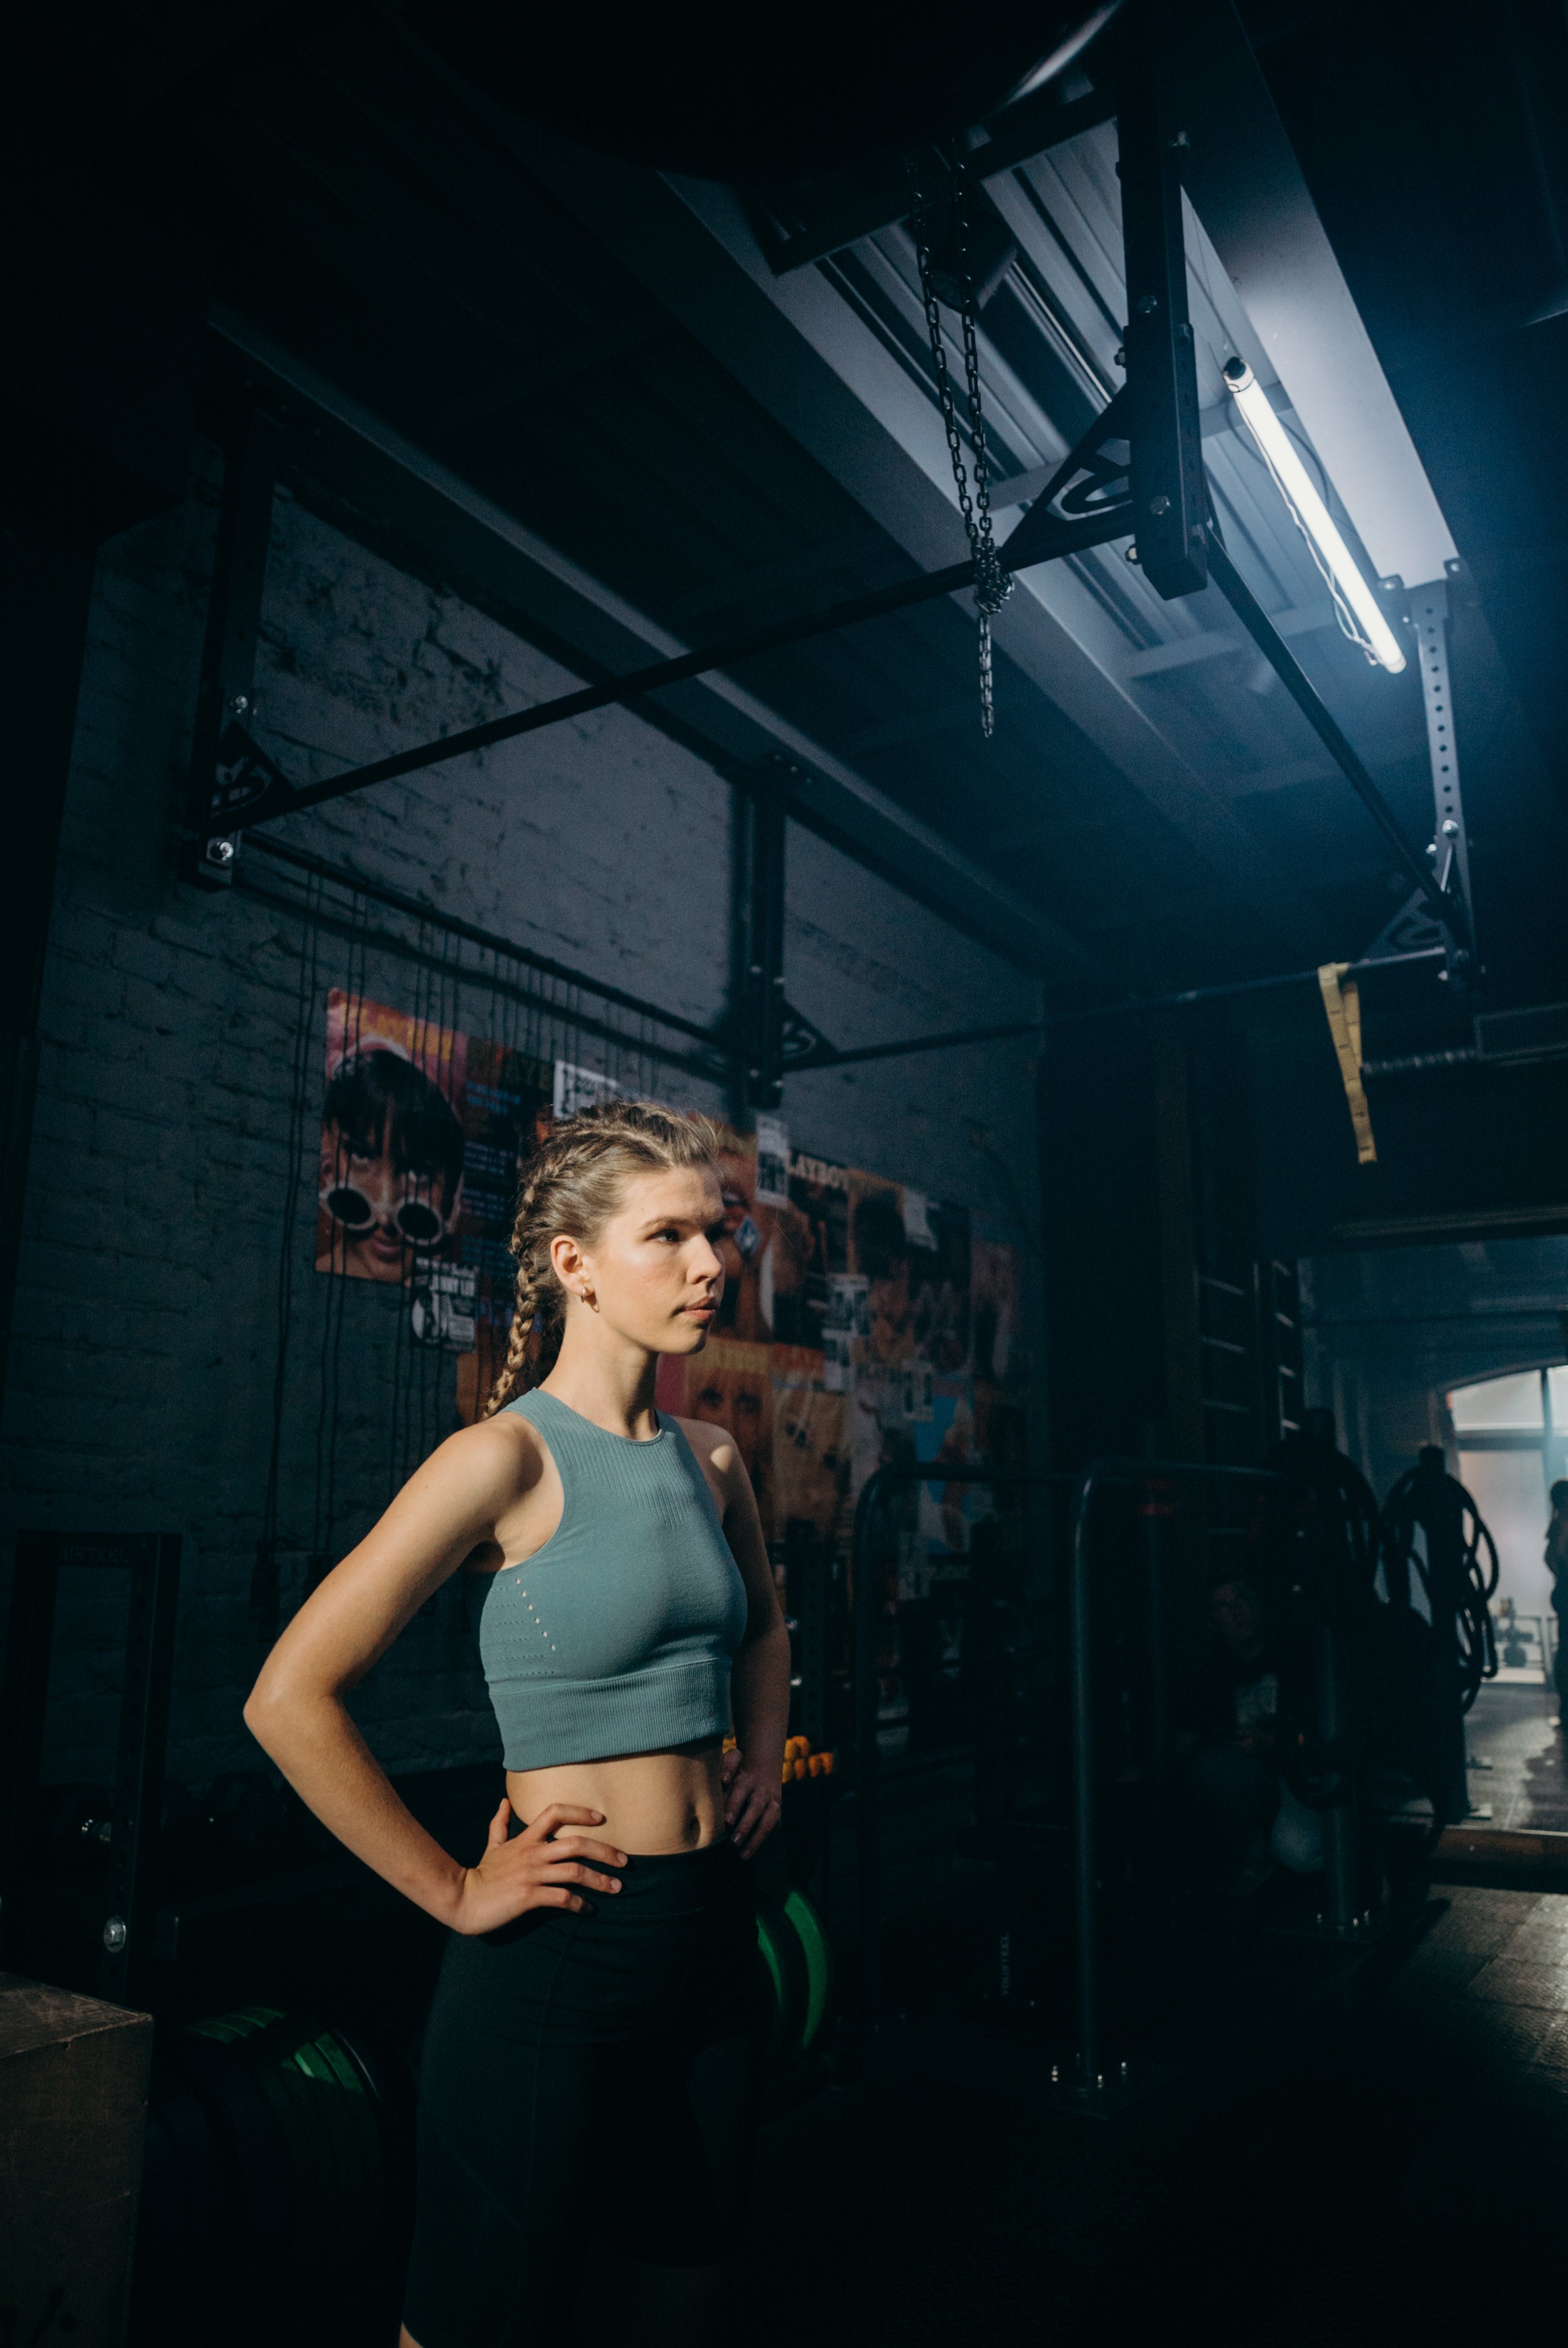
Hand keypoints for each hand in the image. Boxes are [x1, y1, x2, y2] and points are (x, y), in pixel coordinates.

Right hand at [450, 1800, 626, 1935]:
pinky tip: (589, 1909)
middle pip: (576, 1843)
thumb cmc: (482, 1874)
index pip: (555, 1812)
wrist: (462, 1899)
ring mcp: (531, 1875)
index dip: (579, 1812)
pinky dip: (579, 1903)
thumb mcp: (492, 1844)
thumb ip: (500, 1824)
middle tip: (624, 1860)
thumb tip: (504, 1801)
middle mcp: (532, 1853)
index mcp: (526, 1838)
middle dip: (604, 1850)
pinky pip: (562, 1898)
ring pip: (574, 1872)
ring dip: (600, 1880)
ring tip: (617, 1888)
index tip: (601, 1818)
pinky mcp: (529, 1897)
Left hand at [721, 1746, 780, 1858]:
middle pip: (756, 1809)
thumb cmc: (740, 1772)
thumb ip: (727, 1770)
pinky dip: (761, 1840)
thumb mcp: (733, 1764)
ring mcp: (773, 1803)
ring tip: (743, 1855)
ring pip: (768, 1822)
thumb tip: (722, 1783)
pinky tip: (749, 1852)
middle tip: (733, 1842)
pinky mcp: (777, 1814)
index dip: (734, 1806)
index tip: (727, 1821)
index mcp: (748, 1779)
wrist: (765, 1769)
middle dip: (745, 1826)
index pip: (741, 1792)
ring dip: (756, 1839)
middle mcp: (762, 1792)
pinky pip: (771, 1829)